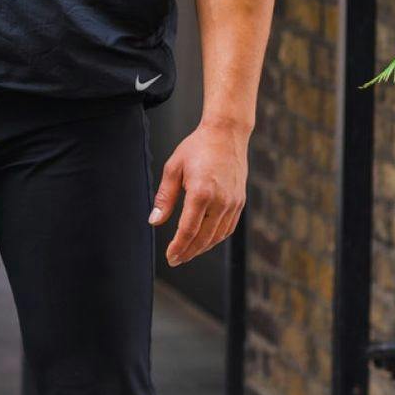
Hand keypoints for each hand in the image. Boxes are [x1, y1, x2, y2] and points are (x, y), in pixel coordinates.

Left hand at [148, 120, 248, 265]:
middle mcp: (221, 201)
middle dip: (188, 252)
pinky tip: (204, 240)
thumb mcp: (173, 168)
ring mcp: (233, 203)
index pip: (188, 230)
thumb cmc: (197, 148)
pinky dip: (215, 238)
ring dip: (202, 248)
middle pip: (203, 238)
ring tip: (187, 253)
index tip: (170, 256)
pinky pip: (228, 228)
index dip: (178, 246)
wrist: (226, 134)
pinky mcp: (240, 202)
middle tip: (175, 259)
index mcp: (201, 192)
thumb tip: (154, 221)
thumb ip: (164, 197)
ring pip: (217, 236)